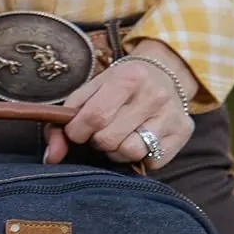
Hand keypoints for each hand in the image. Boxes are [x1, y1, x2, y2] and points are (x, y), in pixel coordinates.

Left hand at [43, 39, 195, 168]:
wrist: (167, 72)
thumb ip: (63, 122)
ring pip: (131, 153)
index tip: (79, 130)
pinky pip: (152, 161)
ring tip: (120, 137)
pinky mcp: (182, 132)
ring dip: (117, 152)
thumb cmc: (121, 85)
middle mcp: (154, 94)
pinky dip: (141, 157)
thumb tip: (51, 157)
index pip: (94, 118)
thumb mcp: (91, 91)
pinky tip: (140, 140)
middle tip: (103, 131)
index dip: (79, 132)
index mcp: (128, 76)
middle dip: (98, 141)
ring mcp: (171, 114)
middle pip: (110, 139)